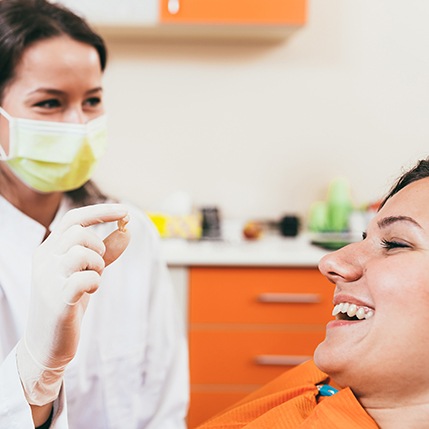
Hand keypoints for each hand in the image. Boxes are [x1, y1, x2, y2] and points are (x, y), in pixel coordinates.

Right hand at [17, 203, 130, 405]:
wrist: (47, 343)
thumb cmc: (68, 301)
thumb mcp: (87, 271)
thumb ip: (107, 252)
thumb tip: (127, 231)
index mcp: (49, 249)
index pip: (74, 219)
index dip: (101, 212)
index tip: (125, 211)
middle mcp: (44, 259)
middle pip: (79, 232)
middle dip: (99, 247)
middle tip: (98, 267)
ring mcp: (47, 279)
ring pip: (81, 252)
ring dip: (97, 265)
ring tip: (93, 280)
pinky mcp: (57, 299)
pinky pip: (84, 278)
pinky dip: (95, 282)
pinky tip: (90, 291)